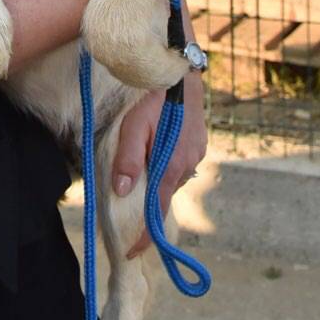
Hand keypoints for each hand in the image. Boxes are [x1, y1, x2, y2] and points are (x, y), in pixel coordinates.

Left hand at [112, 70, 206, 257]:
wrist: (181, 68)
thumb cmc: (154, 96)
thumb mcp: (134, 124)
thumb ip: (129, 158)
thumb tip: (121, 191)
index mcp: (173, 165)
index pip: (157, 210)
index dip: (146, 235)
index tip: (132, 252)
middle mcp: (189, 164)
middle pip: (164, 195)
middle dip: (147, 206)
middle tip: (126, 210)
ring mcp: (196, 153)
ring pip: (171, 179)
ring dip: (156, 183)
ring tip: (137, 179)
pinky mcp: (198, 142)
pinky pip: (179, 165)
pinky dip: (165, 168)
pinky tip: (154, 158)